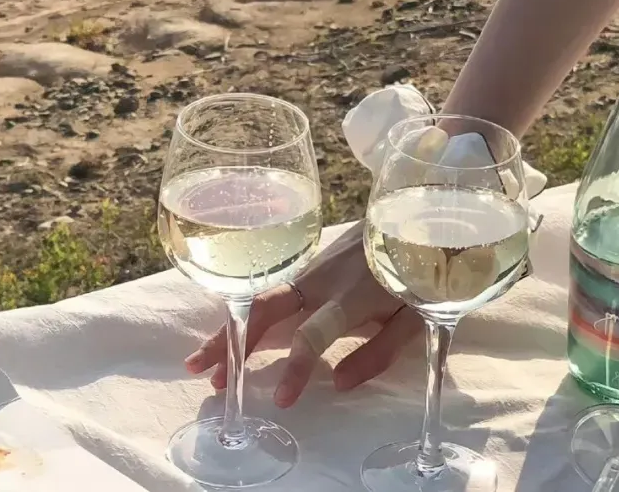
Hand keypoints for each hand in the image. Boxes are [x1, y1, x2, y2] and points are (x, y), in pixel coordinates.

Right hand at [184, 223, 421, 407]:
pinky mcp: (308, 266)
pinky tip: (229, 336)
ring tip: (200, 364)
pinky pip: (271, 293)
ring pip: (260, 301)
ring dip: (229, 332)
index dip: (297, 367)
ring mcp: (311, 270)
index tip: (282, 399)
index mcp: (351, 298)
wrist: (413, 219)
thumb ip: (379, 352)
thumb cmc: (417, 273)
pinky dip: (245, 316)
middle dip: (234, 345)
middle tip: (208, 379)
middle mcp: (322, 282)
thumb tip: (338, 384)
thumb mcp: (414, 317)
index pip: (314, 334)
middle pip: (267, 311)